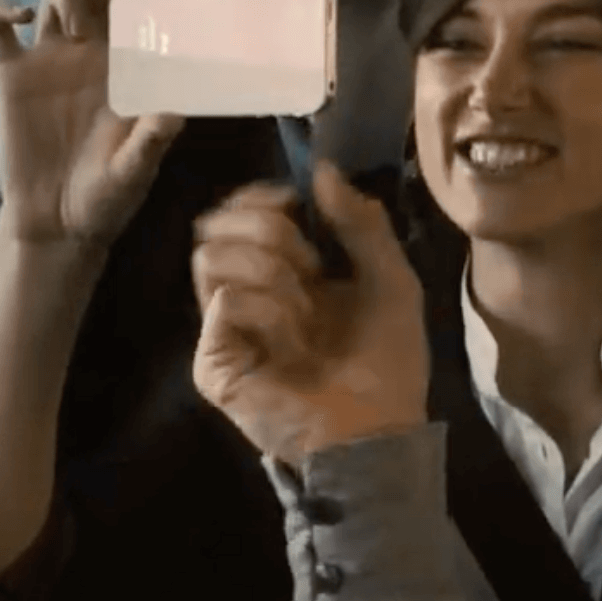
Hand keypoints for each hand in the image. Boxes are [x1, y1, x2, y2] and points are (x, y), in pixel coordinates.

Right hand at [0, 0, 185, 249]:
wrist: (58, 226)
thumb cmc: (108, 198)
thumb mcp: (135, 172)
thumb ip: (152, 140)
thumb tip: (175, 111)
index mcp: (136, 70)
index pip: (151, 13)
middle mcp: (98, 57)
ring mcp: (54, 61)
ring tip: (76, 26)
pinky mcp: (14, 76)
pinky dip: (3, 10)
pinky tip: (22, 20)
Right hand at [191, 163, 427, 465]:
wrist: (378, 429)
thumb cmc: (387, 361)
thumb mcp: (391, 280)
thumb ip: (362, 223)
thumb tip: (323, 171)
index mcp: (286, 273)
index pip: (243, 214)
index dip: (261, 196)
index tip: (292, 198)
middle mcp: (248, 295)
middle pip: (216, 224)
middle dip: (268, 228)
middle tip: (311, 261)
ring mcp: (226, 329)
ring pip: (210, 256)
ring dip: (270, 268)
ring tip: (306, 306)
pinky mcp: (214, 361)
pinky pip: (222, 301)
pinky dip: (266, 307)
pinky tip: (294, 336)